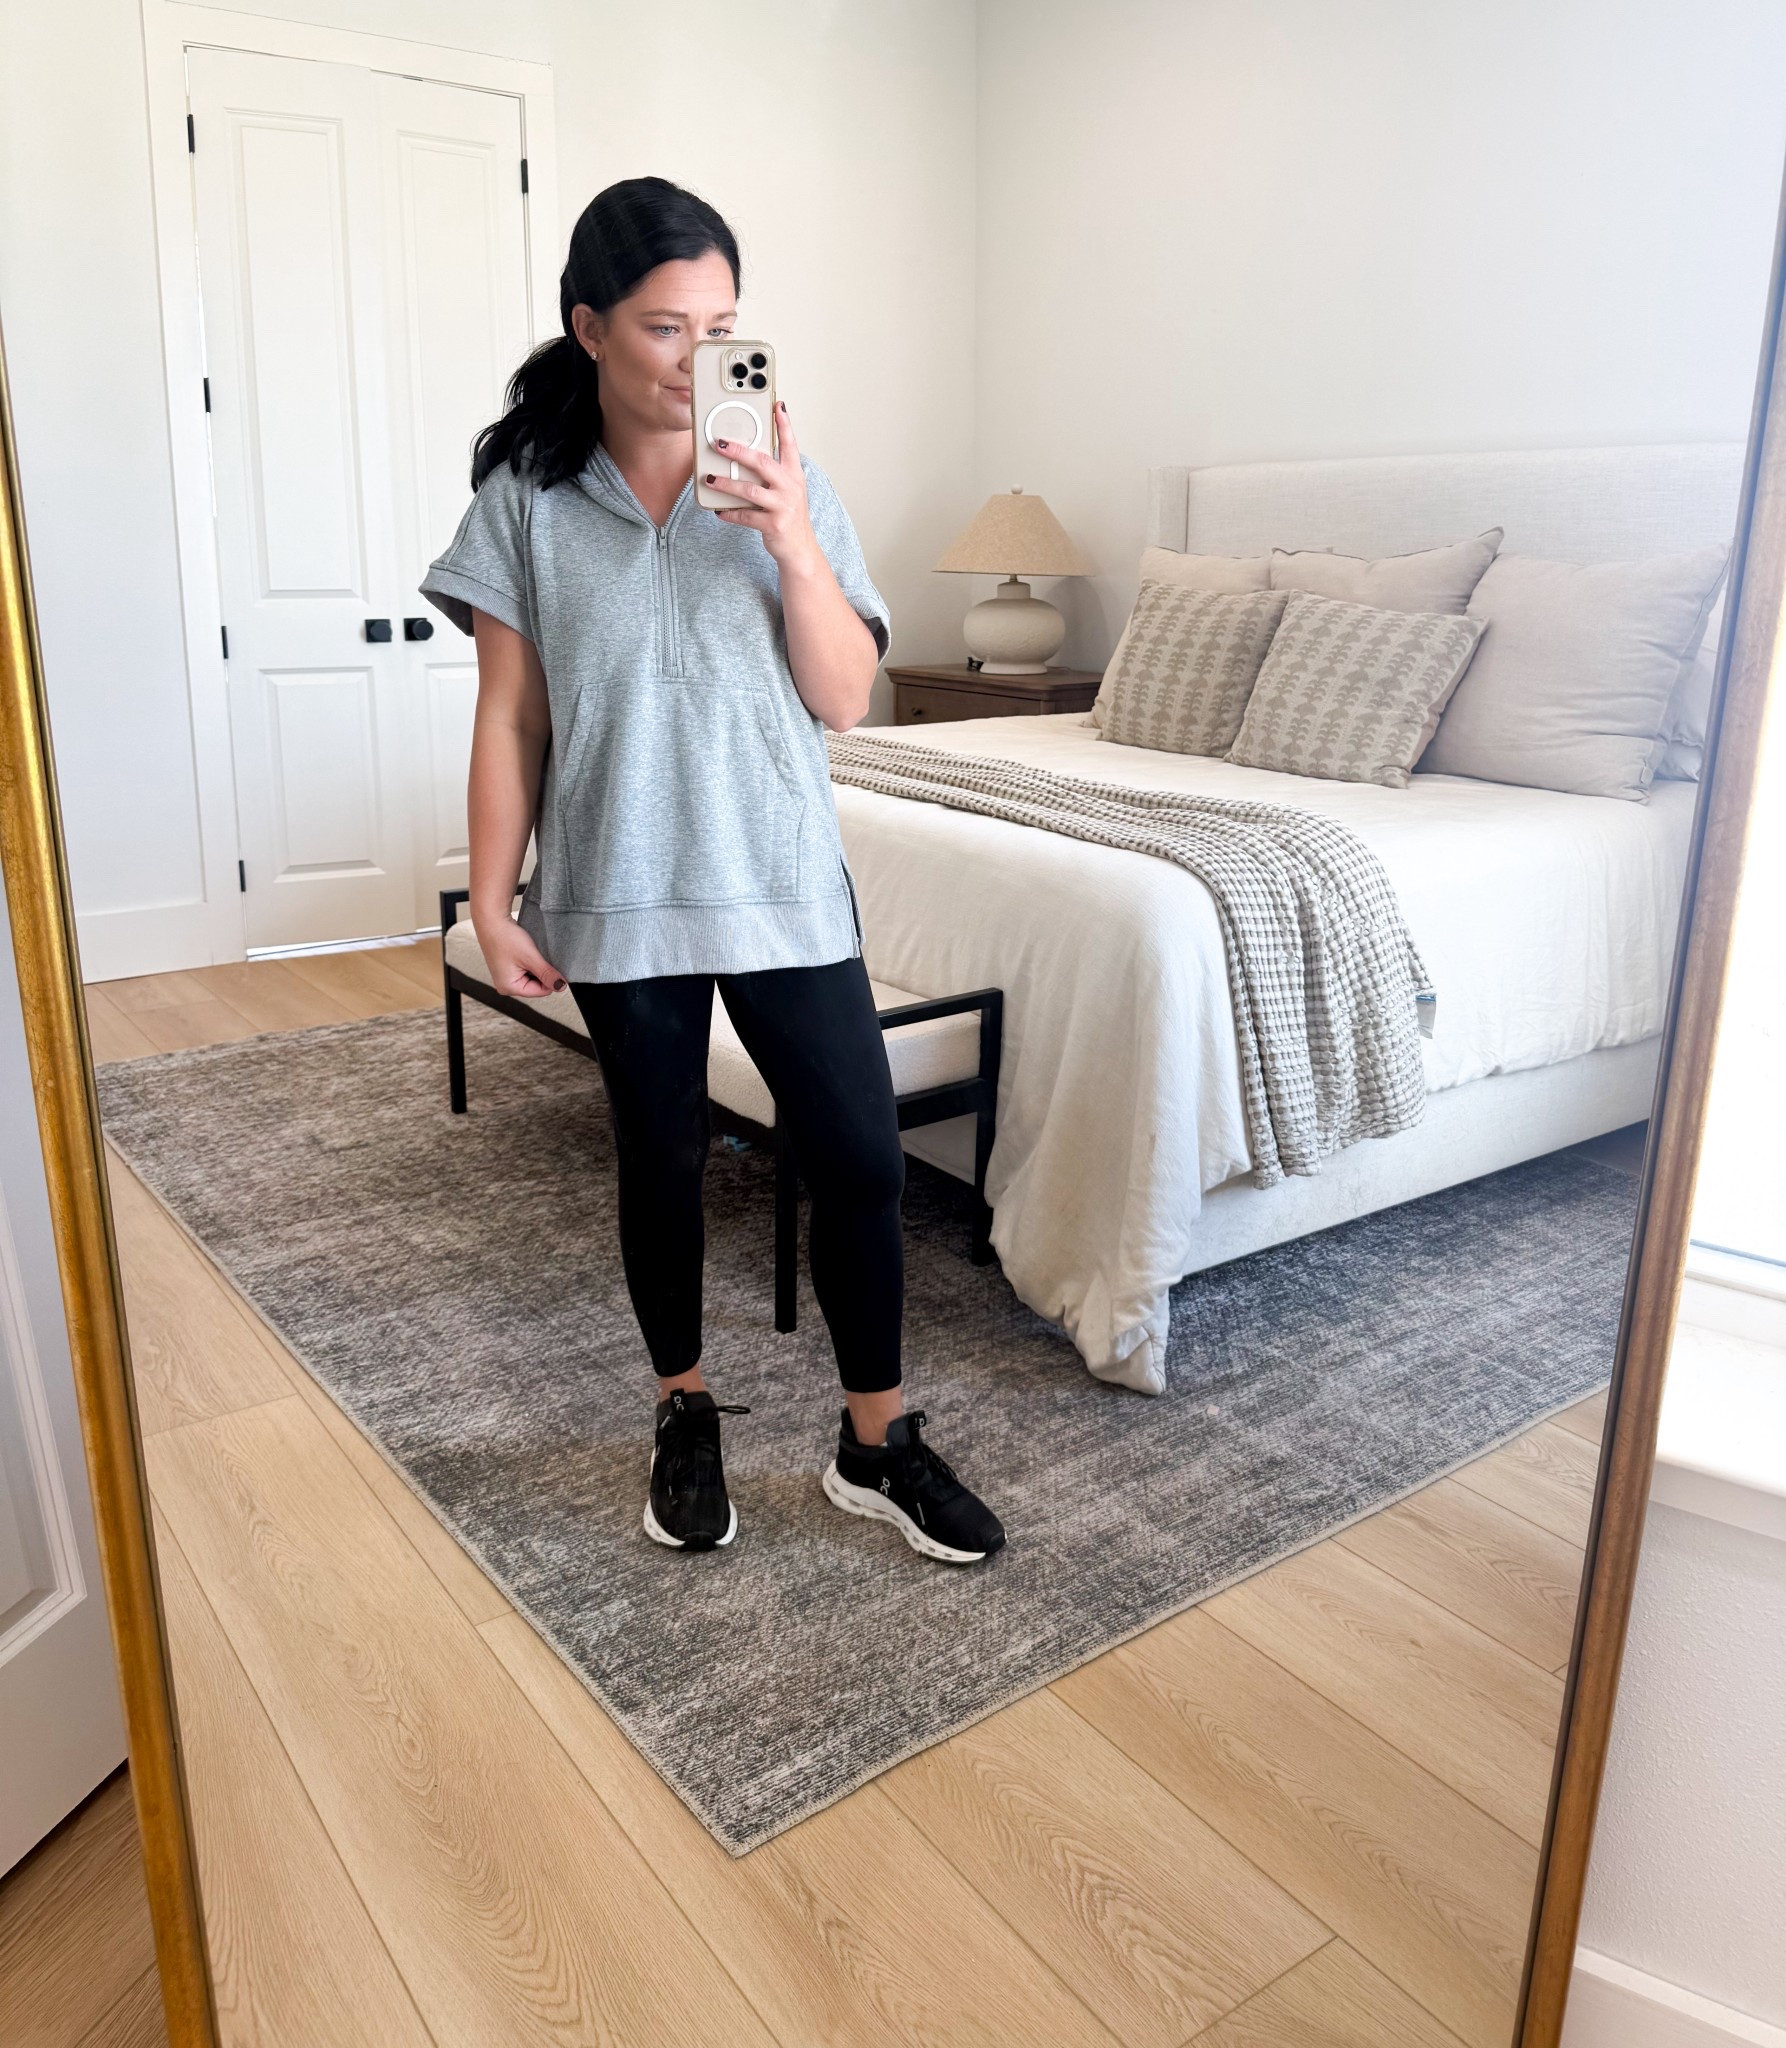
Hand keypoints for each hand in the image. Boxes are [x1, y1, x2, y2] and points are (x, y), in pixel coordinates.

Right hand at [473, 913, 567, 998]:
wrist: (491, 919)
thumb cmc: (505, 937)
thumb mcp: (530, 957)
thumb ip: (547, 974)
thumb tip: (561, 986)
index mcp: (509, 987)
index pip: (542, 991)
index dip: (550, 978)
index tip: (551, 964)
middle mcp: (505, 985)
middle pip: (537, 986)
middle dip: (542, 972)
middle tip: (537, 956)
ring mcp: (505, 976)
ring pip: (533, 977)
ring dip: (536, 966)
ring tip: (530, 953)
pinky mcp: (507, 968)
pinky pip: (525, 970)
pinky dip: (530, 962)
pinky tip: (526, 952)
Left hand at [705, 401, 816, 569]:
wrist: (800, 549)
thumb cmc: (789, 516)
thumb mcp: (787, 490)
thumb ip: (771, 473)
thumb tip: (744, 457)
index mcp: (794, 475)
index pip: (790, 444)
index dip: (784, 424)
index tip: (778, 405)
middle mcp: (791, 487)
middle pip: (762, 463)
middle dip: (738, 451)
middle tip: (719, 443)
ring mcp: (783, 506)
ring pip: (749, 490)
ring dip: (727, 484)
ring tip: (710, 479)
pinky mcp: (773, 525)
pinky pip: (745, 516)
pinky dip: (730, 512)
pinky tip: (719, 510)